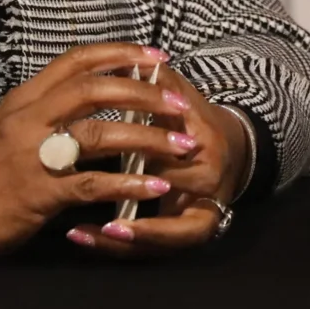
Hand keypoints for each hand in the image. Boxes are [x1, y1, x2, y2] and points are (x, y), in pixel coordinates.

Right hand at [0, 43, 193, 270]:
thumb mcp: (11, 127)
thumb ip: (48, 109)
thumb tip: (95, 92)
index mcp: (25, 98)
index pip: (77, 60)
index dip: (120, 54)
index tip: (156, 57)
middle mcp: (29, 118)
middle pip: (94, 89)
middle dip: (143, 92)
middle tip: (179, 102)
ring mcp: (33, 155)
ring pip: (100, 134)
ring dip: (148, 138)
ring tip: (182, 144)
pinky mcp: (39, 193)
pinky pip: (93, 184)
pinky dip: (129, 183)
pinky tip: (156, 185)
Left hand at [64, 57, 250, 257]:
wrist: (235, 152)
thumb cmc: (195, 122)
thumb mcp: (180, 98)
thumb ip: (157, 81)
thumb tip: (125, 60)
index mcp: (204, 144)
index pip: (167, 150)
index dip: (134, 149)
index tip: (93, 145)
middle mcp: (208, 182)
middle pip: (166, 194)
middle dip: (123, 196)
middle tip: (75, 193)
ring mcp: (203, 213)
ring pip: (163, 236)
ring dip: (120, 238)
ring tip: (77, 232)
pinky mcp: (194, 232)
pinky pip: (159, 249)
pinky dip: (122, 248)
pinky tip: (84, 239)